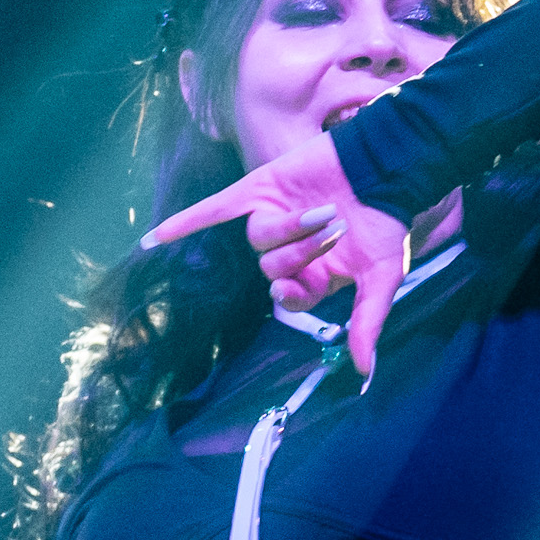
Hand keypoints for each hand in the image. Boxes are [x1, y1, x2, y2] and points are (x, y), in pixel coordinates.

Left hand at [141, 132, 407, 384]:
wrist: (386, 166)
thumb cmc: (387, 223)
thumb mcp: (383, 277)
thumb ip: (368, 322)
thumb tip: (362, 373)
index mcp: (313, 275)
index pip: (288, 298)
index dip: (293, 294)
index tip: (300, 286)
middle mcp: (287, 250)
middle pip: (272, 268)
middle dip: (303, 254)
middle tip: (335, 230)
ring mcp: (270, 218)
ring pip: (258, 239)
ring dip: (288, 230)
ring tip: (322, 212)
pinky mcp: (257, 189)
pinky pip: (213, 210)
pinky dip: (184, 223)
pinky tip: (152, 241)